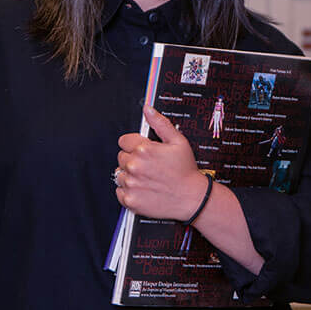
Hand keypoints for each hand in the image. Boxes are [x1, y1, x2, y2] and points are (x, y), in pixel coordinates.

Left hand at [115, 105, 208, 221]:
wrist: (191, 198)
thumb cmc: (186, 170)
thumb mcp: (179, 142)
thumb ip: (160, 124)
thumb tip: (148, 109)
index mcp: (144, 150)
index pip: (123, 141)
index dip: (134, 145)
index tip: (144, 151)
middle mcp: (134, 166)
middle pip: (121, 157)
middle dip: (133, 160)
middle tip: (150, 166)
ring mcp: (131, 184)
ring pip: (119, 174)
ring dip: (130, 175)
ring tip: (147, 178)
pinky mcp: (130, 200)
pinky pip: (119, 191)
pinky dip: (129, 191)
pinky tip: (144, 189)